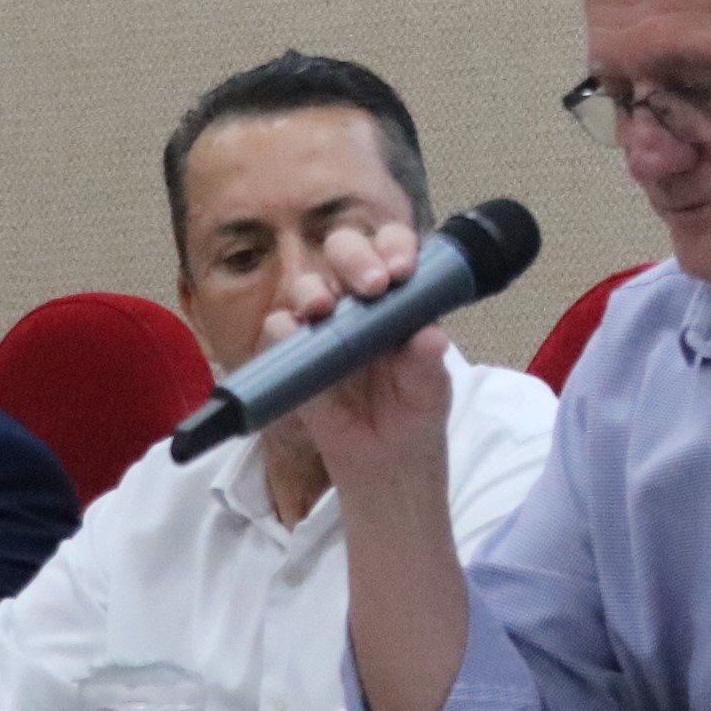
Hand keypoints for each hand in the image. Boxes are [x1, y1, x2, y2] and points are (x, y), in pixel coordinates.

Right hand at [281, 221, 456, 508]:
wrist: (385, 463)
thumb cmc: (414, 413)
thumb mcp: (430, 392)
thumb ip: (428, 364)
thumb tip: (432, 338)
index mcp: (399, 296)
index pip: (394, 249)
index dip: (395, 247)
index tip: (402, 270)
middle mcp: (359, 300)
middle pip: (345, 251)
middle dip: (354, 256)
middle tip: (372, 285)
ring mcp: (324, 325)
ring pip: (307, 285)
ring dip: (312, 289)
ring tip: (323, 308)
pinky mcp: (295, 354)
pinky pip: (279, 330)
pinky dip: (283, 328)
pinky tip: (293, 333)